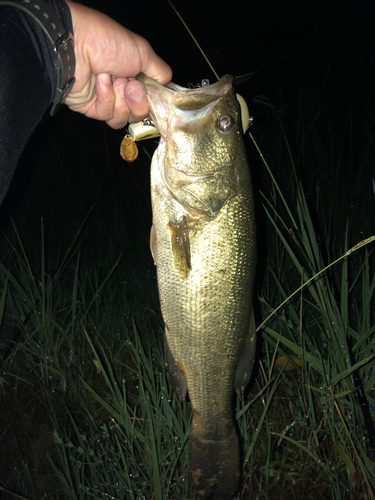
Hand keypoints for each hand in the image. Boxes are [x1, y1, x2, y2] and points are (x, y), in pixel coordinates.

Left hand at [64, 1, 171, 128]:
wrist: (75, 46)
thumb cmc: (108, 43)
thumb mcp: (143, 52)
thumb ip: (159, 71)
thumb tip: (166, 84)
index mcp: (135, 74)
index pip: (150, 99)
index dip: (152, 100)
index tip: (152, 92)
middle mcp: (122, 89)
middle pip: (139, 113)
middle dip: (138, 101)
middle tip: (131, 85)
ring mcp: (107, 100)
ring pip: (124, 118)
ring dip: (122, 101)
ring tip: (114, 82)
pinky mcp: (92, 109)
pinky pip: (107, 116)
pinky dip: (106, 99)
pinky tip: (101, 82)